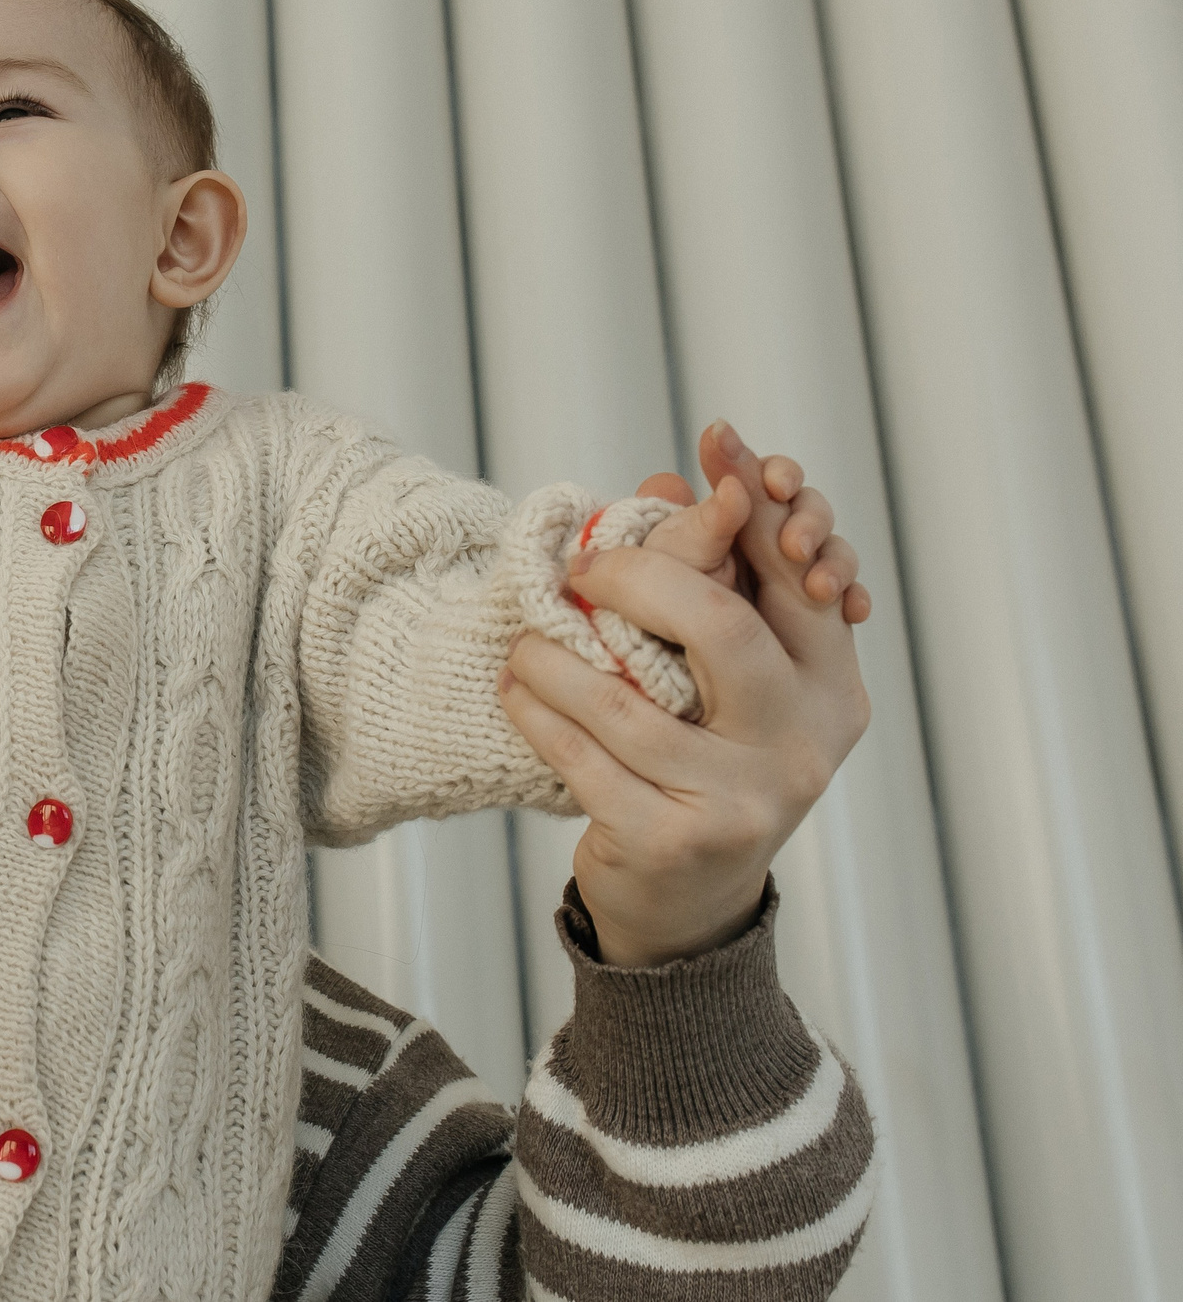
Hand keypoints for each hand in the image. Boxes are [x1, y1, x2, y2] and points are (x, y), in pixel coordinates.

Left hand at [501, 430, 871, 966]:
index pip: (795, 574)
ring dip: (558, 661)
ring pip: (631, 701)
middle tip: (580, 568)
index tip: (712, 439)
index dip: (757, 502)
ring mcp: (746, 800)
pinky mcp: (677, 842)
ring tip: (523, 643)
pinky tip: (517, 695)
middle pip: (722, 627)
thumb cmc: (697, 762)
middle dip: (640, 578)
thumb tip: (669, 477)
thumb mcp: (717, 677)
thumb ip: (706, 582)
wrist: (688, 907)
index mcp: (830, 686)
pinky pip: (589, 763)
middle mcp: (804, 742)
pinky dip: (541, 719)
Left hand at [634, 420, 869, 621]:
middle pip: (805, 506)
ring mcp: (796, 575)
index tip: (776, 486)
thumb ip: (699, 523)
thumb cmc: (661, 625)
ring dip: (836, 560)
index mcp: (727, 518)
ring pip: (833, 548)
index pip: (759, 477)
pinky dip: (856, 597)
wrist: (689, 694)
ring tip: (819, 590)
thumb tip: (717, 482)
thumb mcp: (674, 569)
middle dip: (809, 519)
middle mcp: (763, 540)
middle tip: (794, 549)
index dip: (774, 473)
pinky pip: (851, 594)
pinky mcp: (820, 613)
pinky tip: (852, 612)